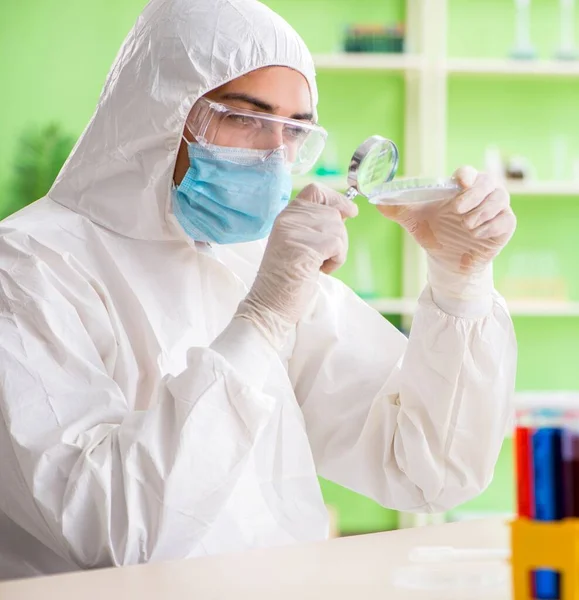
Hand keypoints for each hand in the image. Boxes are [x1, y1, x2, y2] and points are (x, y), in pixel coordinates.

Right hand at [235, 184, 357, 346]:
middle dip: (338, 237)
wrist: (270, 304)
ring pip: (338, 229)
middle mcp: (288, 219)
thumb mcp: (299, 244)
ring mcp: (294, 231)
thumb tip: (347, 211)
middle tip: (323, 258)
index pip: (315, 190)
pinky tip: (319, 270)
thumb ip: (315, 225)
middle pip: (333, 213)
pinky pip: (337, 244)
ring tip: (318, 265)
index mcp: (285, 216)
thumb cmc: (288, 280)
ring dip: (337, 252)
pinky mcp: (304, 246)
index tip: (349, 212)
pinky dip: (336, 260)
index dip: (336, 199)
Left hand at [377, 167, 515, 273]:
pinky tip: (475, 235)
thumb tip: (377, 201)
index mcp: (460, 188)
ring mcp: (495, 209)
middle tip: (458, 210)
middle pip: (490, 182)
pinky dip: (490, 227)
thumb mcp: (413, 221)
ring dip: (481, 212)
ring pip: (500, 200)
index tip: (461, 181)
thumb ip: (396, 209)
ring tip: (465, 225)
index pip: (469, 173)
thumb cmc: (434, 233)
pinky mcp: (504, 226)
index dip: (467, 174)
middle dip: (475, 194)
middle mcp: (481, 194)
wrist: (447, 261)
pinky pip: (506, 220)